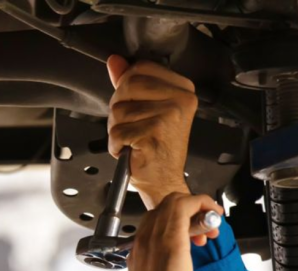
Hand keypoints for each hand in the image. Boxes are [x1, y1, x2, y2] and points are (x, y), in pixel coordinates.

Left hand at [106, 55, 197, 210]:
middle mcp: (180, 100)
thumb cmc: (156, 149)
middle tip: (133, 127)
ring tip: (134, 140)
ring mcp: (168, 116)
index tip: (136, 106)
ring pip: (119, 110)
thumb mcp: (146, 109)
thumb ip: (130, 82)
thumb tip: (115, 62)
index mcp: (183, 89)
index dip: (127, 88)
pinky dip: (116, 145)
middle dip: (119, 108)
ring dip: (117, 129)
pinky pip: (117, 131)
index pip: (140, 68)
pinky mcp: (154, 133)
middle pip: (127, 85)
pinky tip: (132, 150)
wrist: (164, 182)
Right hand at [110, 193, 224, 270]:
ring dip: (200, 209)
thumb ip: (164, 269)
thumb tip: (178, 268)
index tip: (197, 233)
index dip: (182, 220)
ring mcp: (155, 236)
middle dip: (192, 212)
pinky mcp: (172, 239)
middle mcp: (144, 237)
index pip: (159, 218)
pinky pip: (187, 205)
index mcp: (140, 248)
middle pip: (167, 205)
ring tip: (211, 229)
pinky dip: (204, 205)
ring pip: (176, 200)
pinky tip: (214, 218)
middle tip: (207, 230)